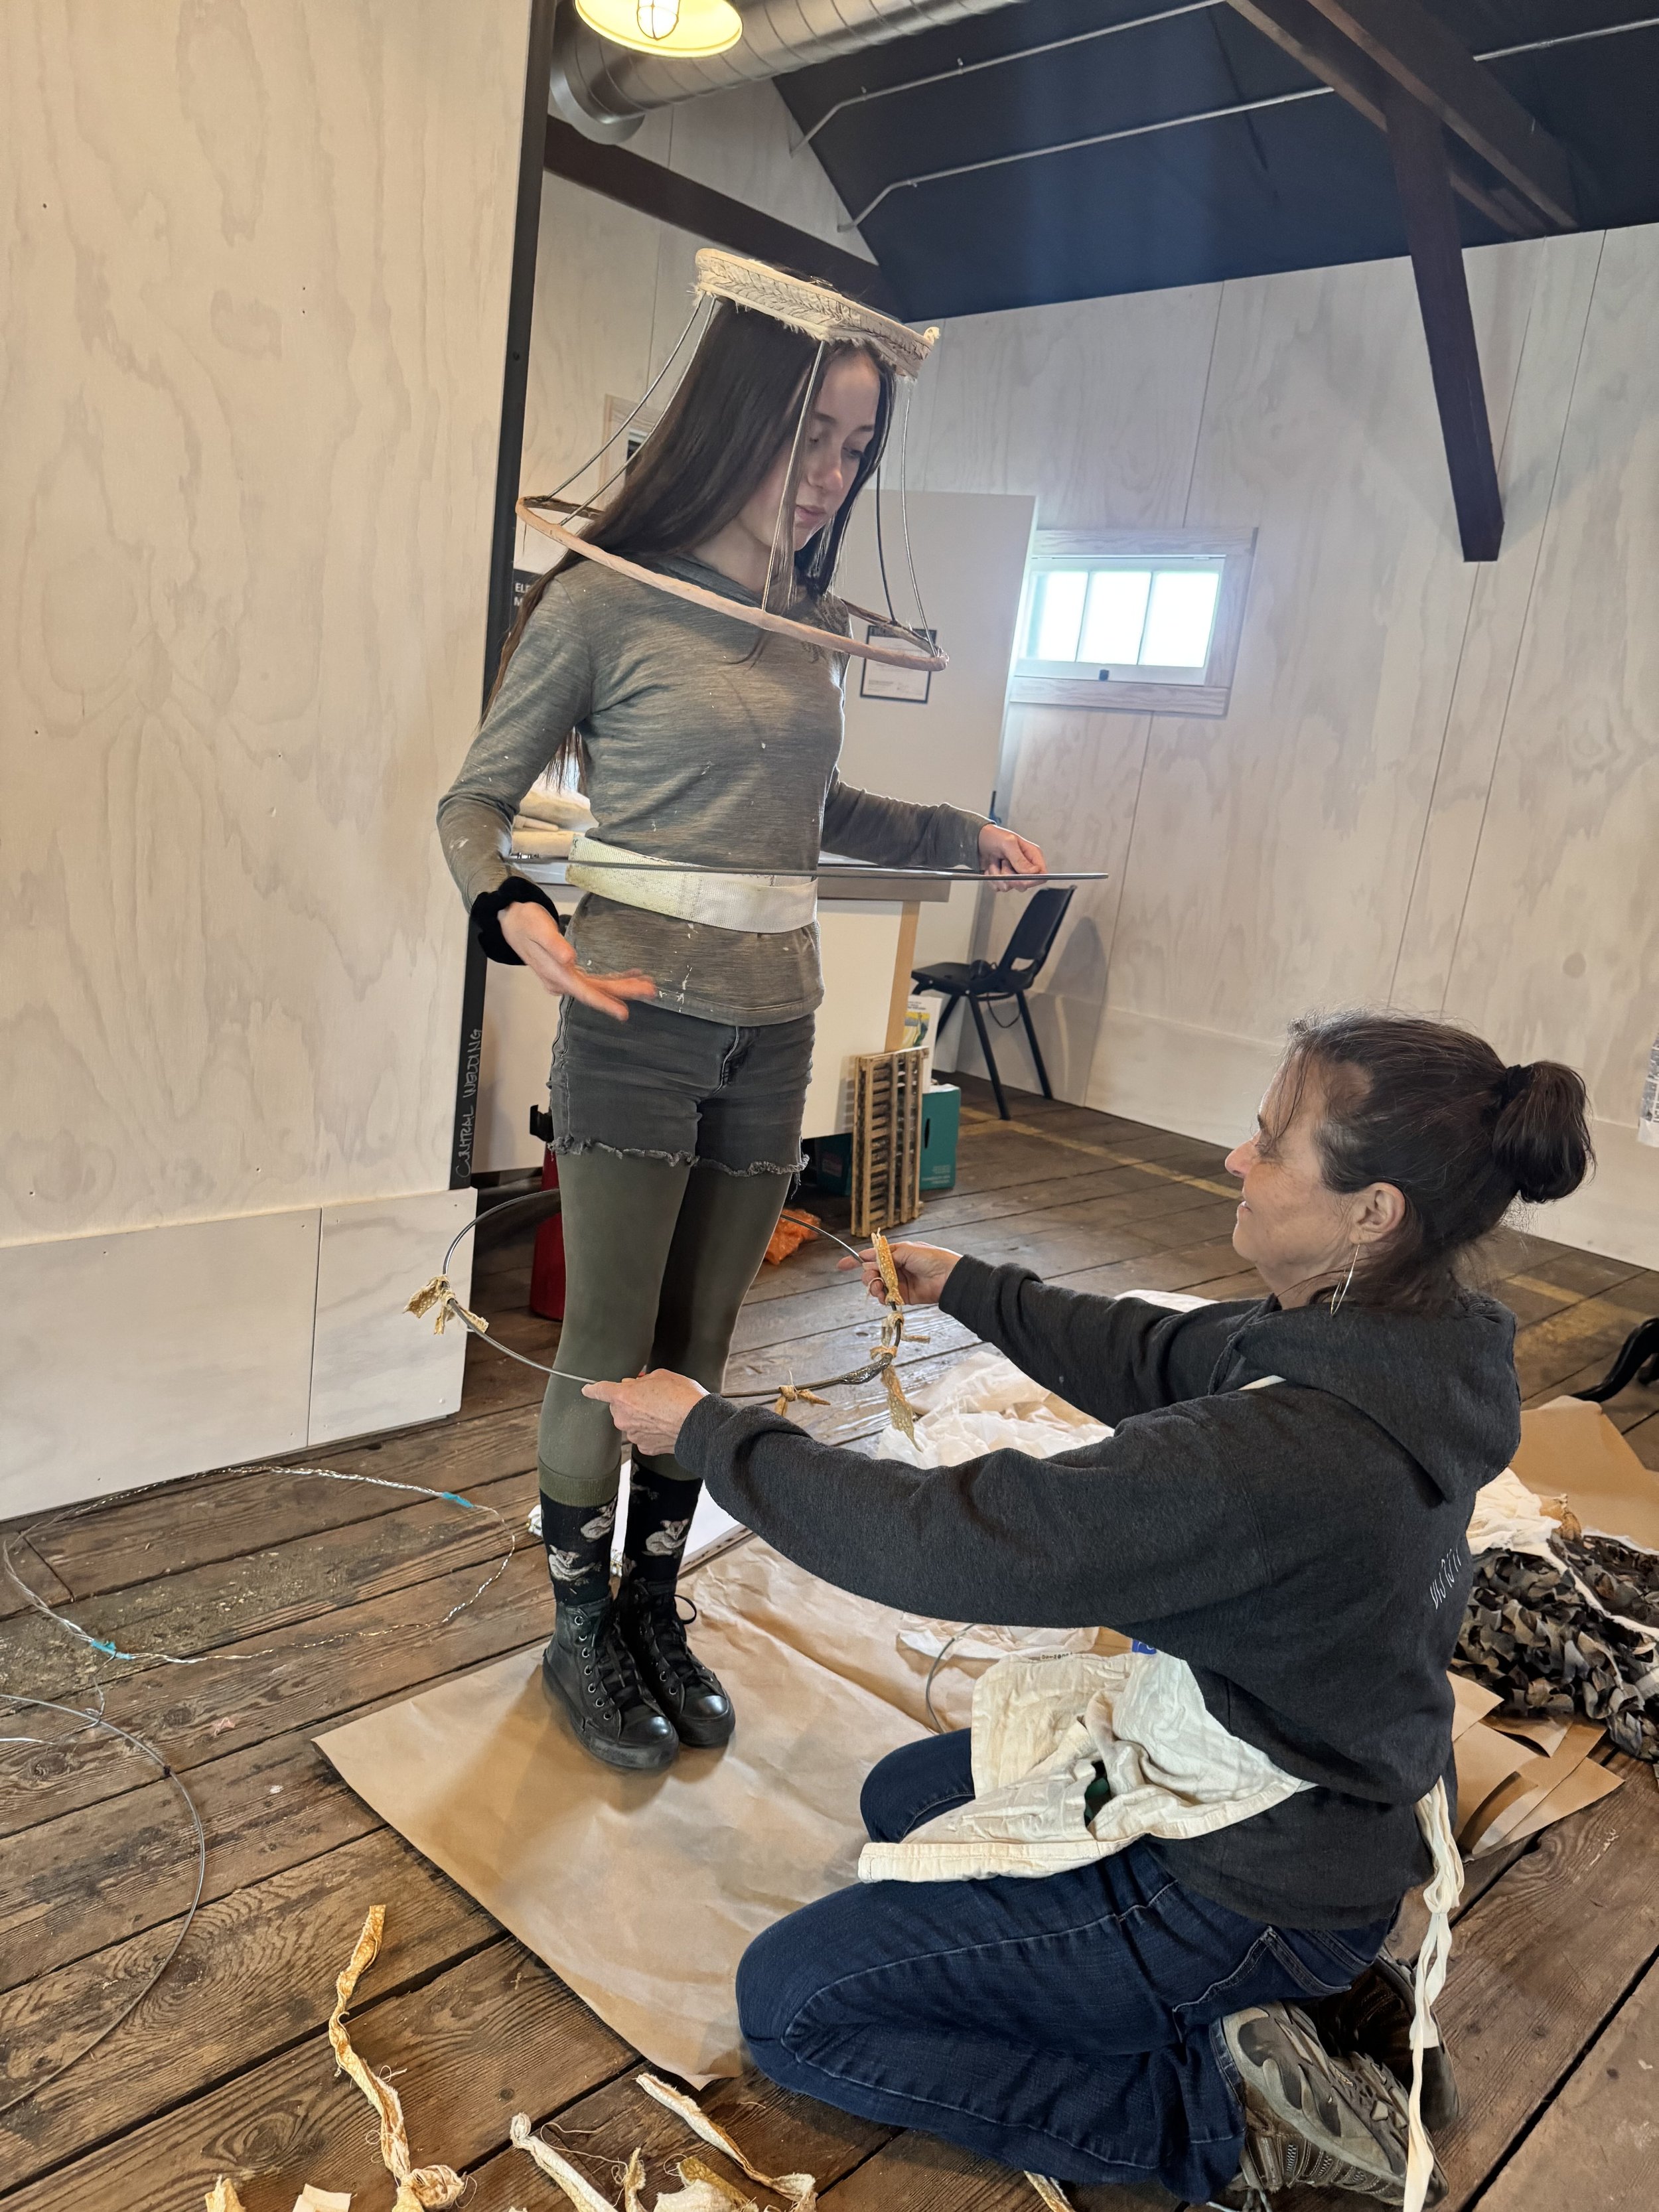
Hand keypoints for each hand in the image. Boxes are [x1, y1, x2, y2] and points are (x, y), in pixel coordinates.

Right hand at [498, 899, 656, 1020]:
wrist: (510, 922)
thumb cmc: (526, 922)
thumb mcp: (538, 928)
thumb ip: (554, 944)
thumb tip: (570, 959)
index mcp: (555, 974)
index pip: (584, 992)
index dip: (604, 1002)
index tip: (623, 1012)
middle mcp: (560, 981)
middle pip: (595, 991)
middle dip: (623, 992)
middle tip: (650, 991)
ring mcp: (563, 978)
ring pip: (596, 987)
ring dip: (621, 987)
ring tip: (646, 985)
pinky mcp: (567, 972)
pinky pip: (592, 980)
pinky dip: (610, 979)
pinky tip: (628, 976)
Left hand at [583, 1370, 706, 1455]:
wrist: (698, 1424)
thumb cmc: (682, 1397)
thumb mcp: (662, 1376)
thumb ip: (643, 1380)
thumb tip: (638, 1385)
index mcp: (623, 1397)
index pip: (601, 1390)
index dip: (592, 1389)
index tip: (587, 1390)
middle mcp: (624, 1417)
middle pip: (619, 1406)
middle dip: (631, 1401)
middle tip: (652, 1396)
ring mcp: (633, 1434)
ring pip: (631, 1422)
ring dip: (642, 1416)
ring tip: (663, 1411)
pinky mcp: (645, 1447)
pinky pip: (643, 1435)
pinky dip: (651, 1431)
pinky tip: (665, 1425)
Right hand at [837, 1240, 961, 1307]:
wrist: (948, 1277)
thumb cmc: (931, 1258)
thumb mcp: (907, 1250)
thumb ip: (885, 1255)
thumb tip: (866, 1257)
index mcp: (895, 1254)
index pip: (871, 1256)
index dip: (856, 1260)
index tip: (841, 1265)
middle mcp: (894, 1268)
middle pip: (871, 1272)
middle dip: (867, 1275)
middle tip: (873, 1276)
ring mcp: (898, 1282)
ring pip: (877, 1286)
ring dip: (873, 1287)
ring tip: (878, 1288)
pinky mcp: (902, 1296)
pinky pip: (886, 1298)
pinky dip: (882, 1298)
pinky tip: (885, 1296)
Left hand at [978, 823, 1045, 891]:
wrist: (976, 840)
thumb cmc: (993, 836)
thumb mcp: (1008, 844)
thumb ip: (1020, 859)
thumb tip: (1033, 872)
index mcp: (1032, 855)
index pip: (1041, 874)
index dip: (1032, 879)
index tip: (1019, 876)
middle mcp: (1024, 866)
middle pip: (1025, 884)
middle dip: (1010, 876)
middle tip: (1003, 863)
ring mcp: (1013, 874)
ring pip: (1009, 887)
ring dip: (998, 875)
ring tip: (995, 860)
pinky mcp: (1002, 879)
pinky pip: (998, 887)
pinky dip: (991, 878)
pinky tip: (990, 866)